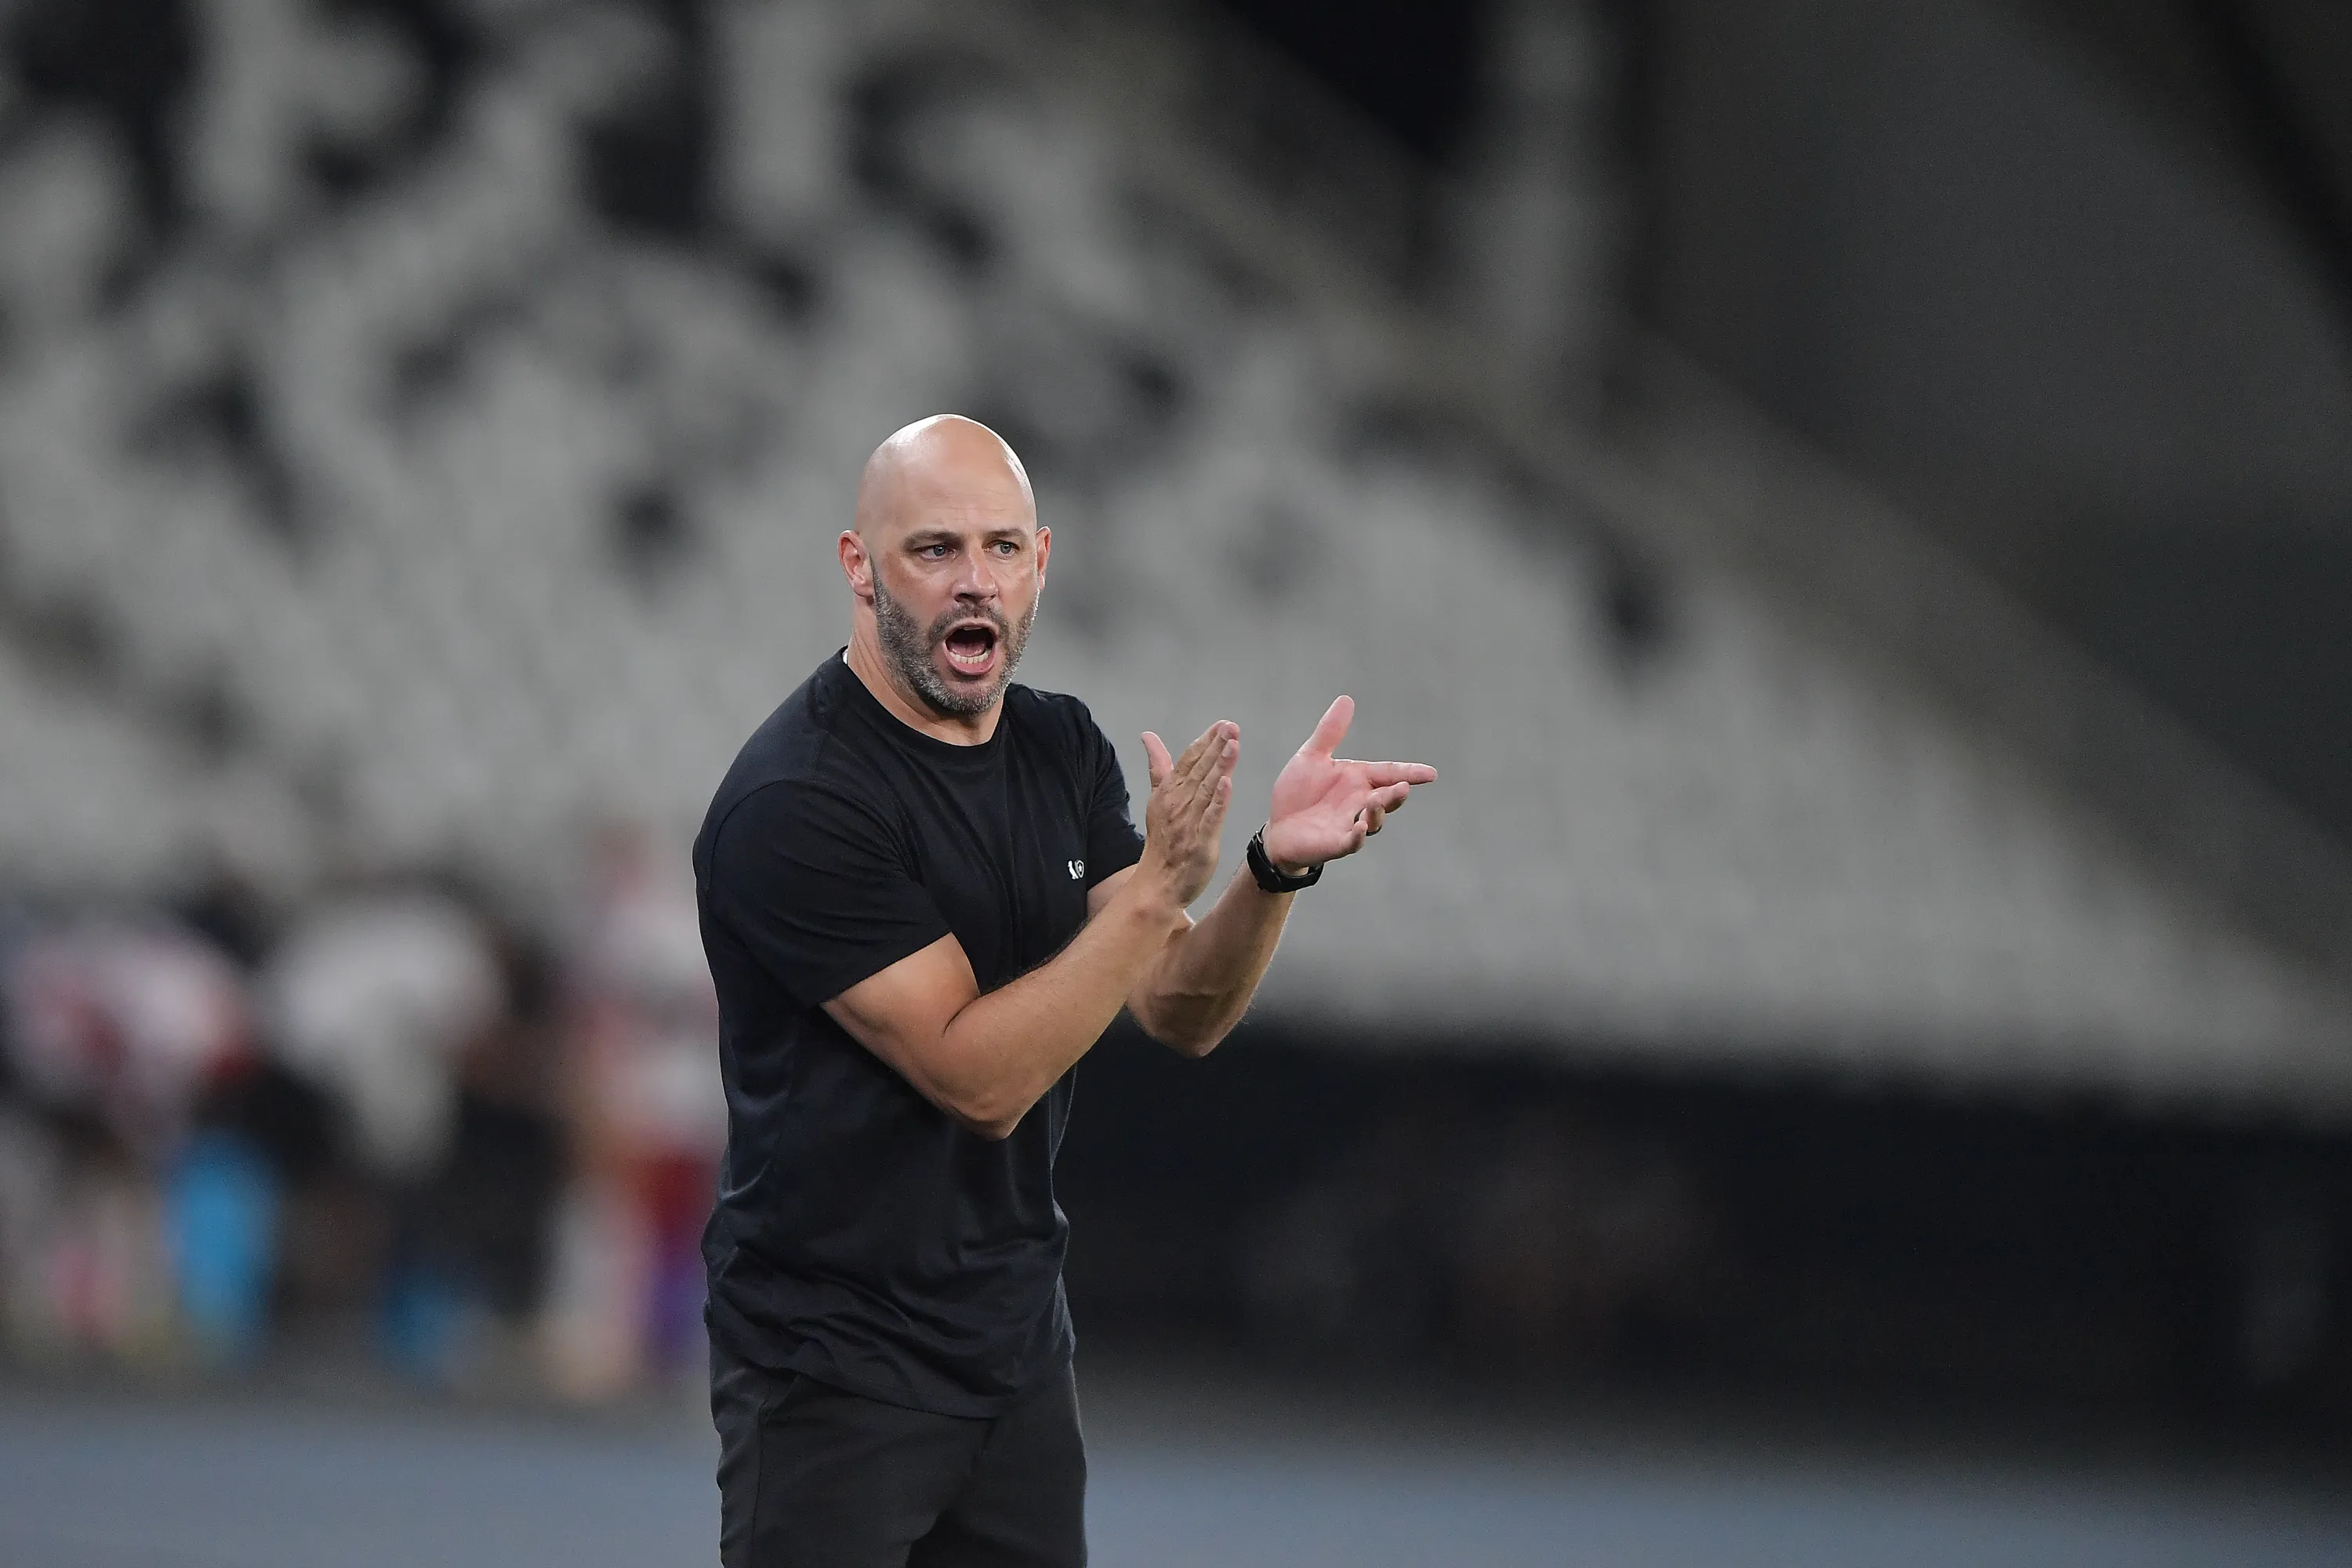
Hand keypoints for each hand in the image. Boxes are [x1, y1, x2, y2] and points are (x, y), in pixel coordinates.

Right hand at [1139, 720, 1237, 909]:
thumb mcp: (1157, 797)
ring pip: (1207, 790)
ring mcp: (1189, 822)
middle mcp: (1178, 803)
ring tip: (1232, 745)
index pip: (1188, 760)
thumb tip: (1148, 735)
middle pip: (1199, 770)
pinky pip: (1210, 819)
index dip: (1205, 741)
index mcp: (1169, 791)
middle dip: (1216, 747)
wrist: (1157, 881)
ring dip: (1219, 766)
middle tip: (1231, 727)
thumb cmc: (1162, 839)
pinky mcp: (1200, 842)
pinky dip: (1218, 802)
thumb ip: (1158, 765)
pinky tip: (1228, 784)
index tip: (1221, 725)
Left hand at [1261, 696, 1435, 872]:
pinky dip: (1358, 836)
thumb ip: (1330, 732)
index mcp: (1359, 779)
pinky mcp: (1336, 844)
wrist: (1278, 827)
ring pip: (1375, 820)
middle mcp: (1361, 802)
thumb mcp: (1311, 757)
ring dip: (1378, 813)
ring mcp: (1351, 824)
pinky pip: (1352, 842)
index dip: (1411, 773)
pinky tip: (1359, 828)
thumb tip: (1346, 699)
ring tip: (1375, 804)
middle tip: (1404, 787)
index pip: (1390, 773)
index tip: (1431, 773)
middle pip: (1387, 797)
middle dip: (1396, 794)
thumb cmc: (1298, 792)